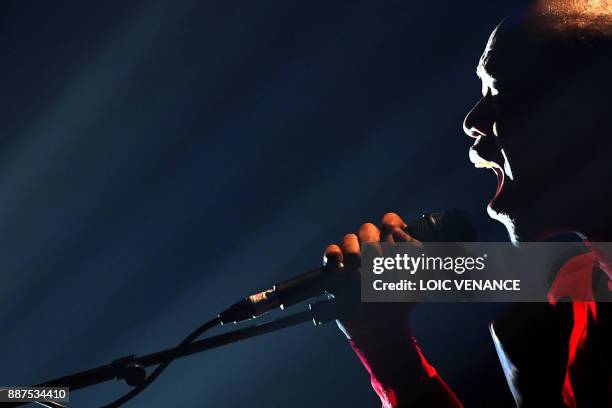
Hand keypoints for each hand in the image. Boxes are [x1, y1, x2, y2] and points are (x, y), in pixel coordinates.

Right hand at [322, 212, 421, 340]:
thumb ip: (415, 248)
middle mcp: (371, 249)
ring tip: (360, 272)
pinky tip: (343, 270)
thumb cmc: (401, 302)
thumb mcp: (419, 276)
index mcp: (392, 246)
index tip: (394, 243)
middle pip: (366, 227)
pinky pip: (331, 252)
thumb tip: (395, 230)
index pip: (388, 222)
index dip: (390, 227)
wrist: (381, 328)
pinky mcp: (336, 270)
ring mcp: (352, 259)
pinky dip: (334, 257)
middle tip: (378, 261)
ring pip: (348, 238)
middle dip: (372, 242)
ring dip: (354, 251)